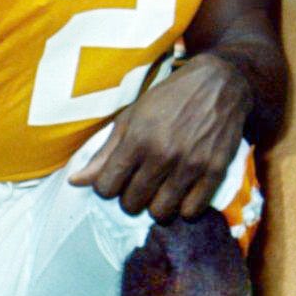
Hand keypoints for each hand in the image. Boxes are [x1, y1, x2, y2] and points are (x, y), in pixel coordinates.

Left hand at [68, 53, 249, 220]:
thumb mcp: (131, 117)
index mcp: (137, 138)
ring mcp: (191, 165)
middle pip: (132, 203)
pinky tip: (182, 192)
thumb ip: (104, 152)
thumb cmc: (169, 97)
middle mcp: (163, 154)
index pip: (106, 187)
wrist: (219, 83)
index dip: (107, 186)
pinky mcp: (215, 171)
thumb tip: (75, 182)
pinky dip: (183, 207)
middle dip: (129, 197)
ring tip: (160, 190)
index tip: (116, 178)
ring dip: (155, 205)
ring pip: (160, 212)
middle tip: (139, 183)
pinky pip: (191, 211)